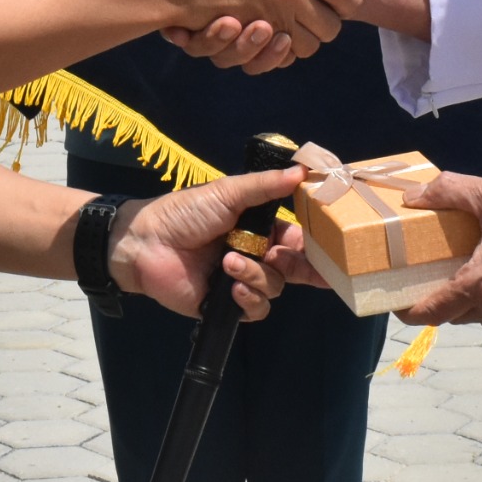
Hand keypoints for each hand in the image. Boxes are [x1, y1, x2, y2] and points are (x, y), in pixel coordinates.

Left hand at [108, 165, 303, 319]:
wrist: (147, 243)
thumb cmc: (186, 212)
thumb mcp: (228, 193)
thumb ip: (265, 186)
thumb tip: (302, 172)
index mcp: (259, 228)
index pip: (298, 239)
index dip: (316, 244)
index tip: (334, 247)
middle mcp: (255, 255)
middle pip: (294, 268)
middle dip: (301, 268)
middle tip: (295, 263)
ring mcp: (242, 280)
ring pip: (274, 287)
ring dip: (256, 275)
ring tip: (229, 263)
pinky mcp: (227, 305)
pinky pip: (256, 309)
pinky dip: (249, 299)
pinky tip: (232, 287)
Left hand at [393, 174, 481, 331]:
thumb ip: (450, 192)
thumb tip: (413, 194)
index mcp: (481, 286)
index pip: (431, 313)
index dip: (408, 312)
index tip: (396, 304)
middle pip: (456, 314)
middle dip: (442, 299)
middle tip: (433, 272)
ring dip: (474, 295)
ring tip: (474, 263)